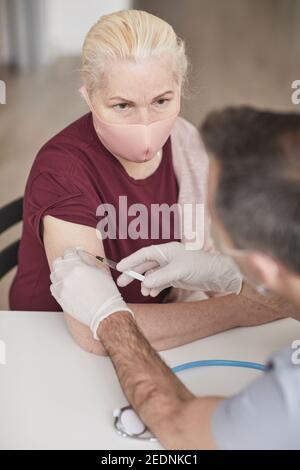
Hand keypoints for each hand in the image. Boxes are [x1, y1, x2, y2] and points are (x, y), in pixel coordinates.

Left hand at [50, 248, 133, 339]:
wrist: (104, 311)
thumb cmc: (105, 292)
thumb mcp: (100, 270)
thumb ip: (87, 260)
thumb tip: (80, 255)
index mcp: (77, 266)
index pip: (69, 253)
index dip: (74, 253)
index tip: (76, 255)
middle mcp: (66, 276)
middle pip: (58, 262)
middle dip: (65, 261)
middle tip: (72, 264)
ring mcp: (61, 287)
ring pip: (54, 274)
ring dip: (60, 273)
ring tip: (69, 276)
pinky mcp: (59, 298)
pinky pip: (54, 287)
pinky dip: (58, 284)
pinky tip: (67, 286)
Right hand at [117, 242, 241, 296]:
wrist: (217, 275)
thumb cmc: (201, 266)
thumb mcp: (179, 270)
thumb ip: (161, 277)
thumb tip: (145, 283)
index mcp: (166, 250)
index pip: (144, 254)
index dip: (131, 260)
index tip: (119, 268)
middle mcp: (166, 258)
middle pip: (145, 265)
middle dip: (134, 274)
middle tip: (122, 283)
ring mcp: (170, 268)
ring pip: (152, 275)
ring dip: (146, 284)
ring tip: (143, 293)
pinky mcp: (175, 277)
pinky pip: (160, 282)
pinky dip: (155, 288)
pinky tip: (152, 294)